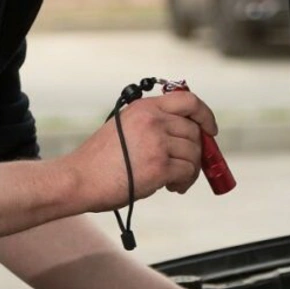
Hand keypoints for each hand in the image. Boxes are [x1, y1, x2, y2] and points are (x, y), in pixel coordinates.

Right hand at [63, 91, 219, 212]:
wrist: (79, 179)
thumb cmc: (98, 160)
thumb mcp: (124, 127)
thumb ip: (151, 123)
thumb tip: (186, 134)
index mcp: (144, 108)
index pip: (188, 100)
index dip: (205, 115)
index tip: (210, 129)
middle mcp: (153, 120)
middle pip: (194, 131)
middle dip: (197, 151)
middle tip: (186, 167)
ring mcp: (157, 142)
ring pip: (194, 153)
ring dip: (191, 170)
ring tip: (176, 181)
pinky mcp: (159, 166)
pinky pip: (188, 172)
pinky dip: (185, 182)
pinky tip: (173, 188)